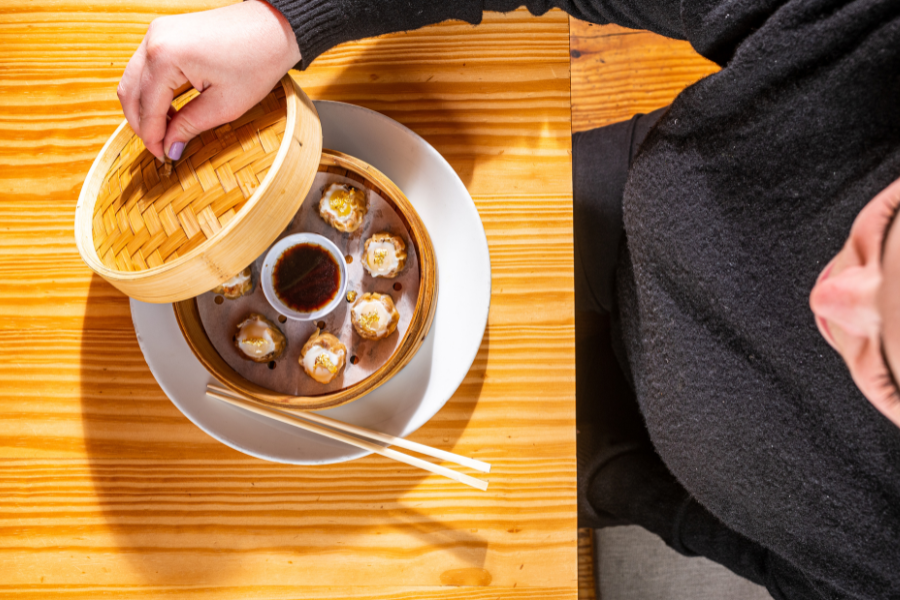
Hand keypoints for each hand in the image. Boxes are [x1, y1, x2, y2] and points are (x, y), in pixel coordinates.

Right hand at [117, 1, 300, 160]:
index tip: (162, 157)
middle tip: (161, 148)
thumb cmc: (257, 62)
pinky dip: (152, 90)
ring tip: (167, 131)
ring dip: (145, 108)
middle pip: (130, 91)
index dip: (152, 137)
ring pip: (134, 78)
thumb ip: (189, 126)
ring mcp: (157, 32)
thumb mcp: (225, 105)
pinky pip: (146, 66)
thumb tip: (169, 148)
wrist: (273, 28)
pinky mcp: (166, 32)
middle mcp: (153, 39)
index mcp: (165, 56)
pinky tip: (171, 110)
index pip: (148, 106)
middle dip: (142, 124)